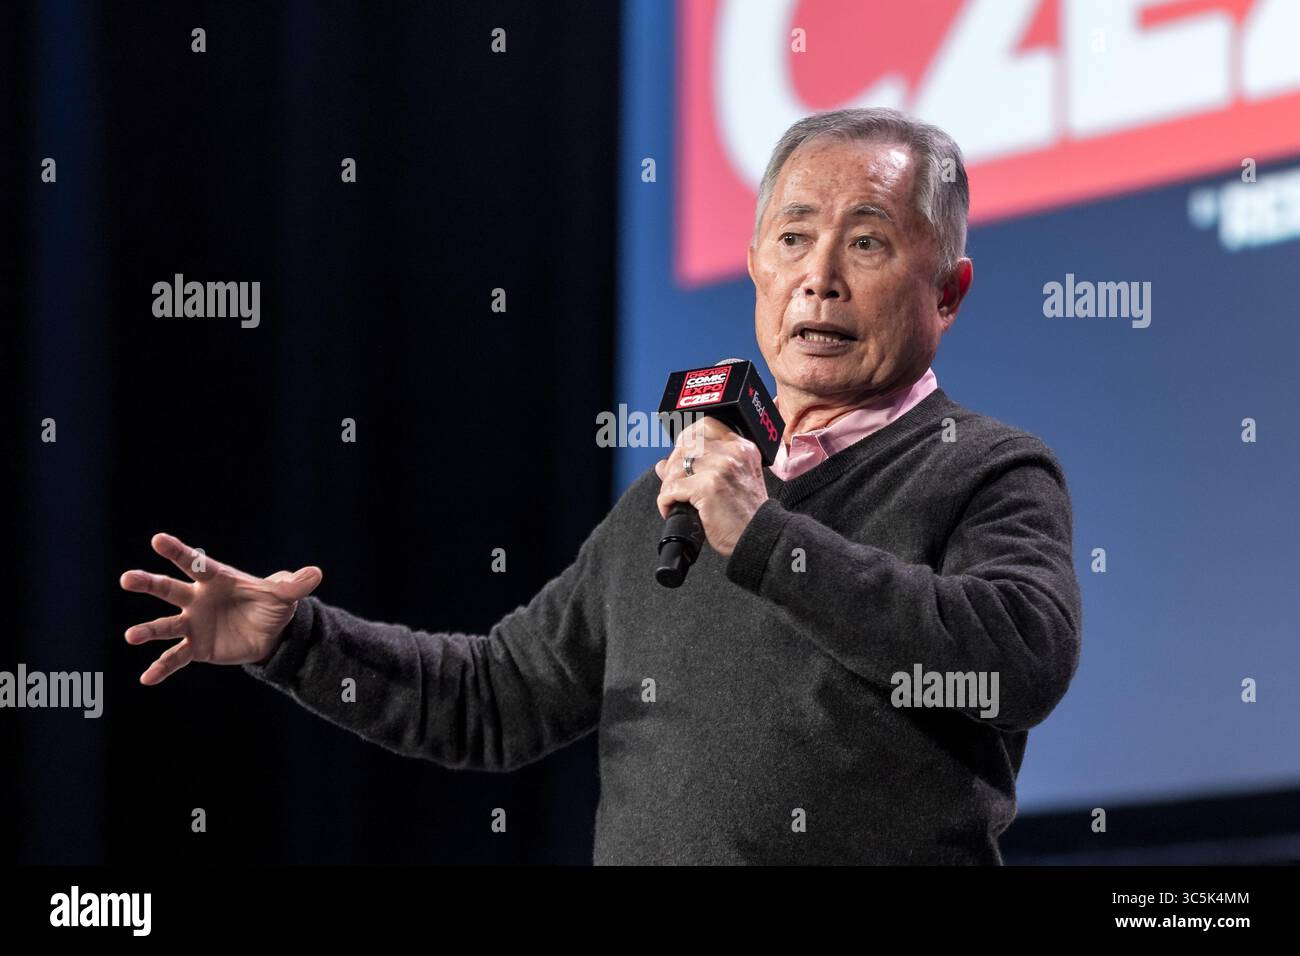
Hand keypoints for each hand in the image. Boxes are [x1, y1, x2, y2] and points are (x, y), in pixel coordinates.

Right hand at [119, 532, 322, 685]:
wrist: (270, 634)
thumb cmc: (270, 605)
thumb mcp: (284, 596)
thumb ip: (294, 586)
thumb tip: (316, 574)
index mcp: (216, 579)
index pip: (195, 563)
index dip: (177, 551)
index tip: (157, 539)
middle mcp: (197, 599)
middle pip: (169, 588)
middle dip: (149, 583)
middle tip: (127, 578)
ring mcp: (193, 623)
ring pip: (165, 624)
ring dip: (148, 629)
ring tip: (131, 636)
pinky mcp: (195, 647)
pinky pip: (175, 657)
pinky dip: (161, 667)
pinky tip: (146, 678)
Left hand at [654, 417, 767, 557]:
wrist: (759, 536)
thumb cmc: (747, 514)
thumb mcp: (733, 482)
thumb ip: (703, 467)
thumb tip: (663, 465)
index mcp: (742, 447)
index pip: (707, 424)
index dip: (687, 437)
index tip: (680, 456)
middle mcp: (733, 452)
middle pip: (686, 444)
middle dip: (673, 465)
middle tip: (674, 484)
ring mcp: (721, 467)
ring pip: (675, 466)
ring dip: (668, 485)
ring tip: (674, 500)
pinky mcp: (708, 486)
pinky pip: (671, 488)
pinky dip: (665, 501)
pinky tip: (671, 510)